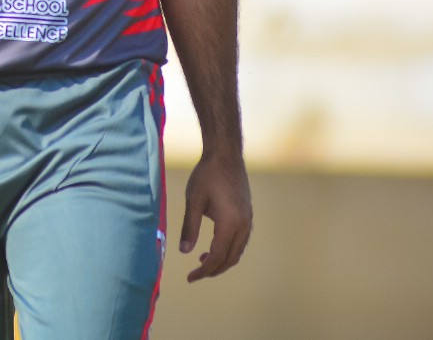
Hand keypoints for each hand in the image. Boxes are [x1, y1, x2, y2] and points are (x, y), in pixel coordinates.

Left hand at [178, 151, 252, 282]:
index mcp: (229, 223)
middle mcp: (243, 225)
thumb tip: (184, 252)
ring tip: (203, 261)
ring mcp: (248, 219)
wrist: (225, 154)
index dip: (204, 271)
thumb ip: (190, 227)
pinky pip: (241, 240)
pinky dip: (229, 249)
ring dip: (222, 260)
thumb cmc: (207, 175)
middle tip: (196, 274)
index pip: (217, 256)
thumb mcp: (193, 201)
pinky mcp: (247, 213)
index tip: (190, 277)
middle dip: (214, 270)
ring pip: (238, 250)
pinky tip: (215, 245)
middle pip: (231, 258)